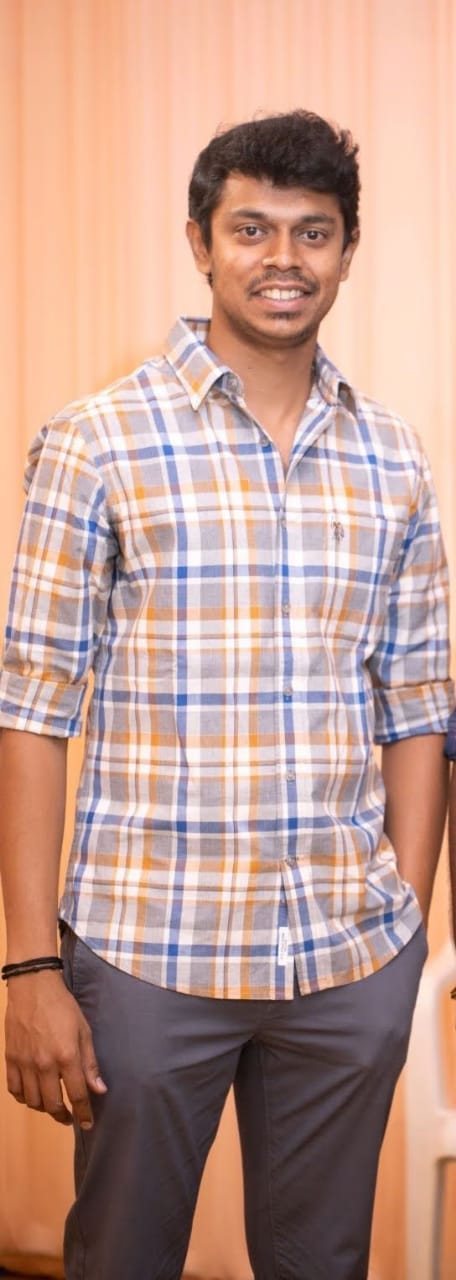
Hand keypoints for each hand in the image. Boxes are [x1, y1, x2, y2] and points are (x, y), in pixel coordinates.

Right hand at [4, 969, 106, 1127]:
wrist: (33, 987)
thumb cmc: (62, 1006)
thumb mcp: (83, 1031)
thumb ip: (90, 1063)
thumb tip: (98, 1090)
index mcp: (66, 1056)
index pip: (77, 1095)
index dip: (84, 1113)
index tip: (88, 1124)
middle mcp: (44, 1064)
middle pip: (52, 1104)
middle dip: (63, 1116)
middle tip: (68, 1117)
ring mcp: (24, 1063)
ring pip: (32, 1101)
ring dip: (43, 1108)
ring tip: (51, 1105)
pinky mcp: (10, 1058)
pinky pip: (14, 1089)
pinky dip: (23, 1097)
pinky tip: (31, 1095)